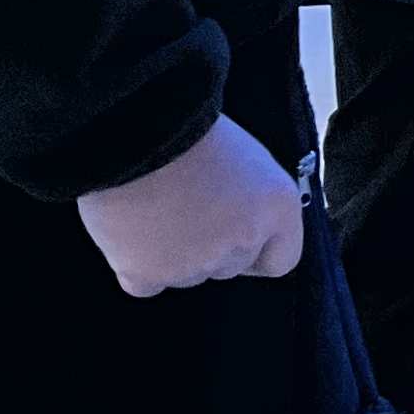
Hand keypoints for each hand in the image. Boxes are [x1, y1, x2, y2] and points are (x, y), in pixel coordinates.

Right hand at [75, 115, 302, 297]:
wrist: (137, 133)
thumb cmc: (193, 130)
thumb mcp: (245, 156)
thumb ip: (250, 199)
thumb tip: (236, 216)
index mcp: (277, 208)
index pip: (282, 258)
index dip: (261, 248)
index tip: (238, 230)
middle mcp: (242, 245)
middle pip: (232, 265)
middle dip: (214, 245)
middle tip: (189, 208)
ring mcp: (194, 266)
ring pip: (188, 275)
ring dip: (175, 254)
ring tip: (156, 210)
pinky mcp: (147, 276)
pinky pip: (146, 283)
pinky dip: (138, 265)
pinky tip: (131, 233)